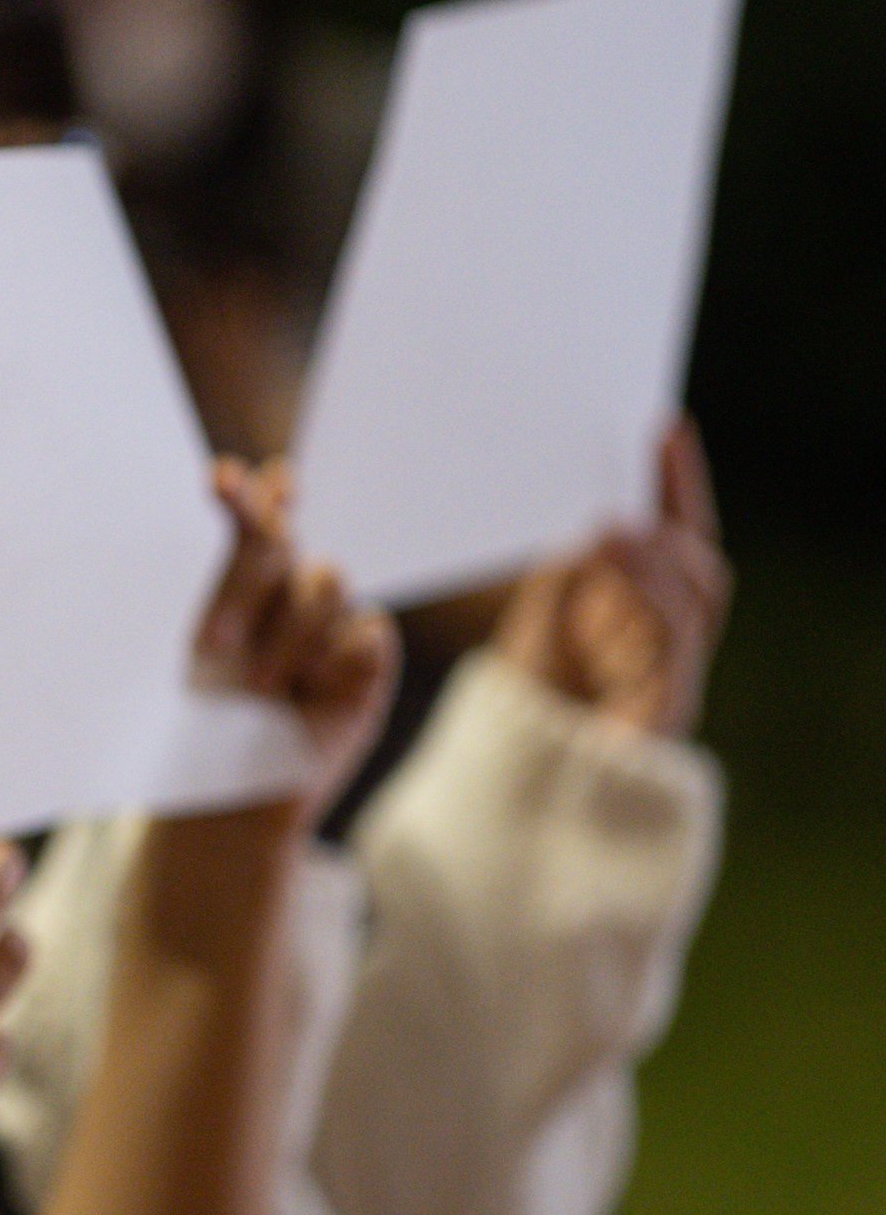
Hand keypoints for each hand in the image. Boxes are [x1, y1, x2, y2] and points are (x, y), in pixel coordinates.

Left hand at [200, 458, 399, 821]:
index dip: (249, 494)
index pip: (253, 517)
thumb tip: (235, 479)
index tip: (220, 481)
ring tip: (259, 688)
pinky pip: (364, 632)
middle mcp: (283, 594)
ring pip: (325, 580)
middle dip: (247, 575)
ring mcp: (327, 627)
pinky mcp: (365, 664)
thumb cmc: (191, 723)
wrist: (223, 795)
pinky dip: (333, 659)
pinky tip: (307, 695)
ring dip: (286, 634)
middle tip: (213, 639)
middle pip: (281, 542)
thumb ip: (220, 569)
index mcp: (236, 582)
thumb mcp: (191, 646)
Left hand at [496, 417, 730, 734]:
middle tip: (644, 463)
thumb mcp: (540, 619)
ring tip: (616, 525)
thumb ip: (567, 574)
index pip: (675, 535)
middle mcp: (673, 642)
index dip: (677, 483)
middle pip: (698, 566)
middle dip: (677, 509)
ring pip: (693, 604)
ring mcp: (674, 678)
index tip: (664, 425)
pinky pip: (672, 654)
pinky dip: (647, 608)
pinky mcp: (663, 713)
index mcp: (649, 612)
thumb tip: (588, 524)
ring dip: (657, 558)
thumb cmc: (528, 698)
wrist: (516, 789)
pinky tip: (614, 575)